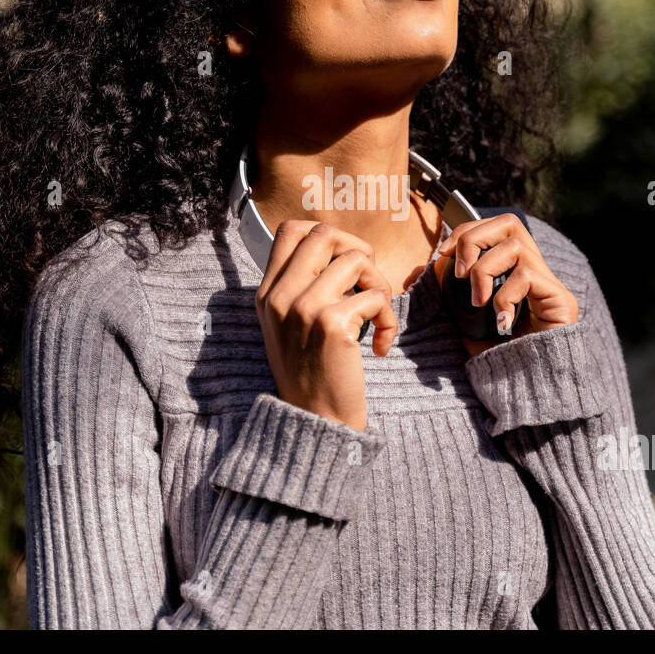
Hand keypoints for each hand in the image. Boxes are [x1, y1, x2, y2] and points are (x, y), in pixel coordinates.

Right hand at [255, 220, 396, 431]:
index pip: (290, 230)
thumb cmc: (312, 375)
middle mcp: (280, 295)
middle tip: (367, 282)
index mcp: (267, 293)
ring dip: (379, 284)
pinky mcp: (332, 323)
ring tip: (376, 316)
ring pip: (357, 259)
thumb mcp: (288, 327)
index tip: (344, 259)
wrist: (314, 423)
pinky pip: (376, 296)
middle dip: (358, 249)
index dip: (327, 233)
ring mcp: (304, 307)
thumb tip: (340, 250)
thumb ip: (302, 288)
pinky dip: (388, 320)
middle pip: (326, 233)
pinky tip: (380, 346)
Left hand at [433, 213, 578, 358]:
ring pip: (514, 246)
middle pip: (509, 222)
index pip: (495, 227)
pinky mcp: (561, 300)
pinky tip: (502, 323)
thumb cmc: (496, 358)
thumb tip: (426, 266)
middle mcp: (535, 271)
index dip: (466, 231)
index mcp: (513, 271)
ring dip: (485, 272)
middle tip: (460, 273)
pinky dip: (504, 297)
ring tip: (478, 303)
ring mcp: (550, 285)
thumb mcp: (464, 320)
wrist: (525, 392)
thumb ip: (451, 292)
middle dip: (474, 239)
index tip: (442, 253)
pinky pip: (527, 276)